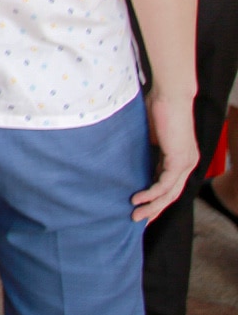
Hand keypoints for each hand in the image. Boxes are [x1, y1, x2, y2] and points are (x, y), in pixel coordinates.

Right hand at [134, 91, 198, 221]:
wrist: (170, 94)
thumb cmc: (158, 107)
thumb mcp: (149, 134)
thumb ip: (145, 149)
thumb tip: (128, 157)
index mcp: (180, 158)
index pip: (169, 185)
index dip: (155, 199)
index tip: (139, 207)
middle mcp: (187, 163)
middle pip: (171, 195)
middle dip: (154, 210)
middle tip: (138, 220)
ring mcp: (186, 163)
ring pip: (169, 194)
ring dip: (152, 206)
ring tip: (135, 214)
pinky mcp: (180, 159)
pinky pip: (165, 184)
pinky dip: (152, 193)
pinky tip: (139, 199)